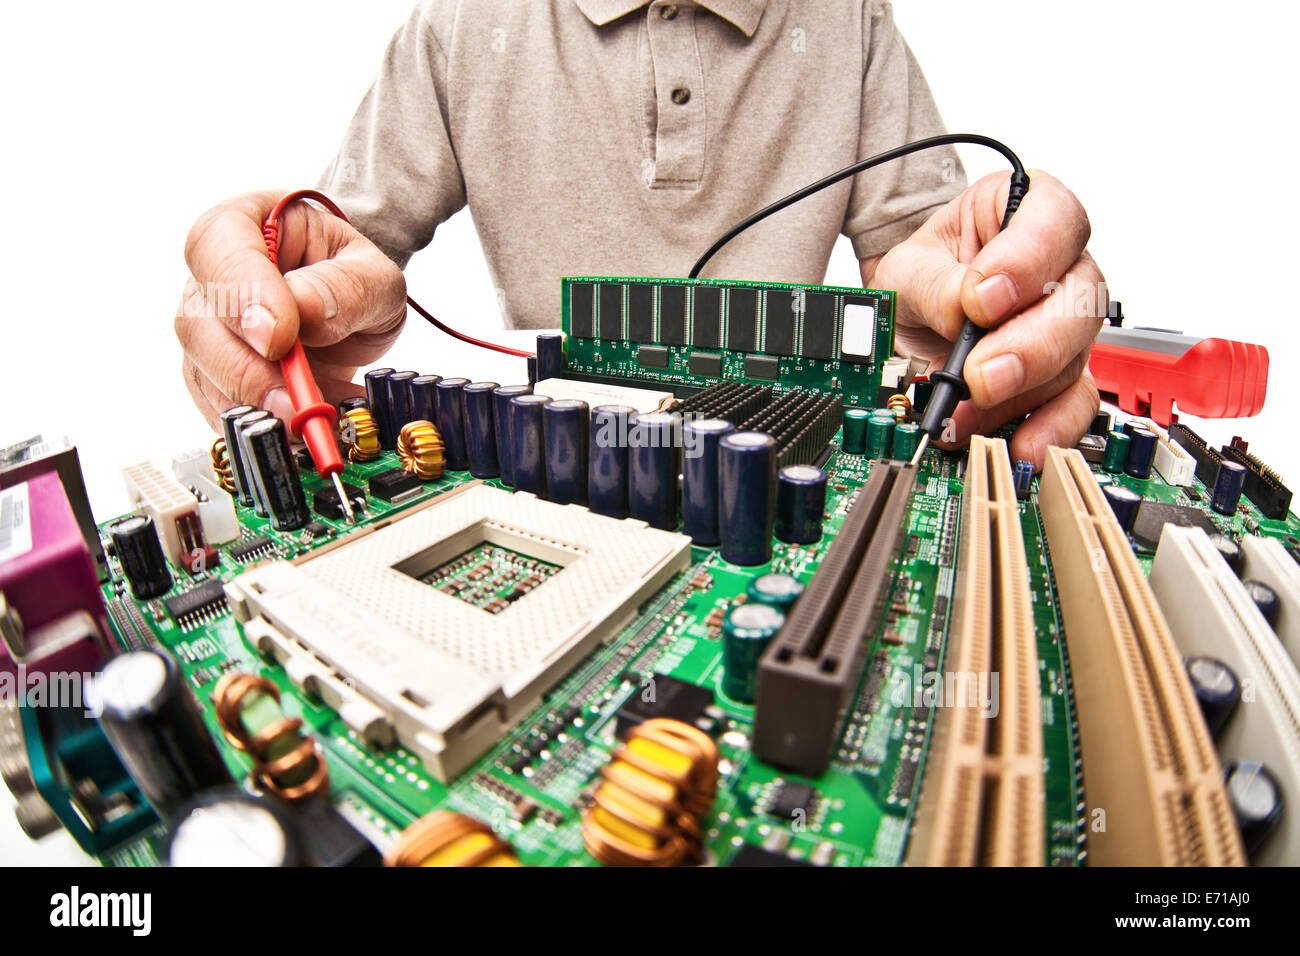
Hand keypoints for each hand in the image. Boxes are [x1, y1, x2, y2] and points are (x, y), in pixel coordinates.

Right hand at [175, 189, 406, 430]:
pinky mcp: (210, 374)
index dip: (244, 296)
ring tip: (316, 416)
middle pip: (198, 322)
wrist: (348, 308)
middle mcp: (209, 275)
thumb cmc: (353, 278)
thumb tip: (306, 311)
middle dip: (247, 370)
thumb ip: (347, 288)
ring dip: (257, 403)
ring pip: (202, 370)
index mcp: (242, 225)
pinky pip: (216, 404)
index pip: (220, 248)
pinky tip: (301, 426)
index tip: (279, 338)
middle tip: (295, 402)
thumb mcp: (374, 275)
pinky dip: (258, 422)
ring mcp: (205, 327)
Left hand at [866, 170, 1104, 467]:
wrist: (912, 314)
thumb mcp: (908, 267)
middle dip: (1029, 343)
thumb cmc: (923, 275)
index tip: (982, 298)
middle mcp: (1061, 265)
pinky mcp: (1060, 373)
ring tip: (972, 410)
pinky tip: (1023, 442)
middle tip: (981, 373)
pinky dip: (1050, 427)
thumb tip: (961, 311)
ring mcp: (1066, 323)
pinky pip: (1074, 402)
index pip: (1054, 221)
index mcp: (1026, 211)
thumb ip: (935, 283)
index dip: (1026, 260)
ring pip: (1074, 355)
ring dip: (1023, 391)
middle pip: (1079, 299)